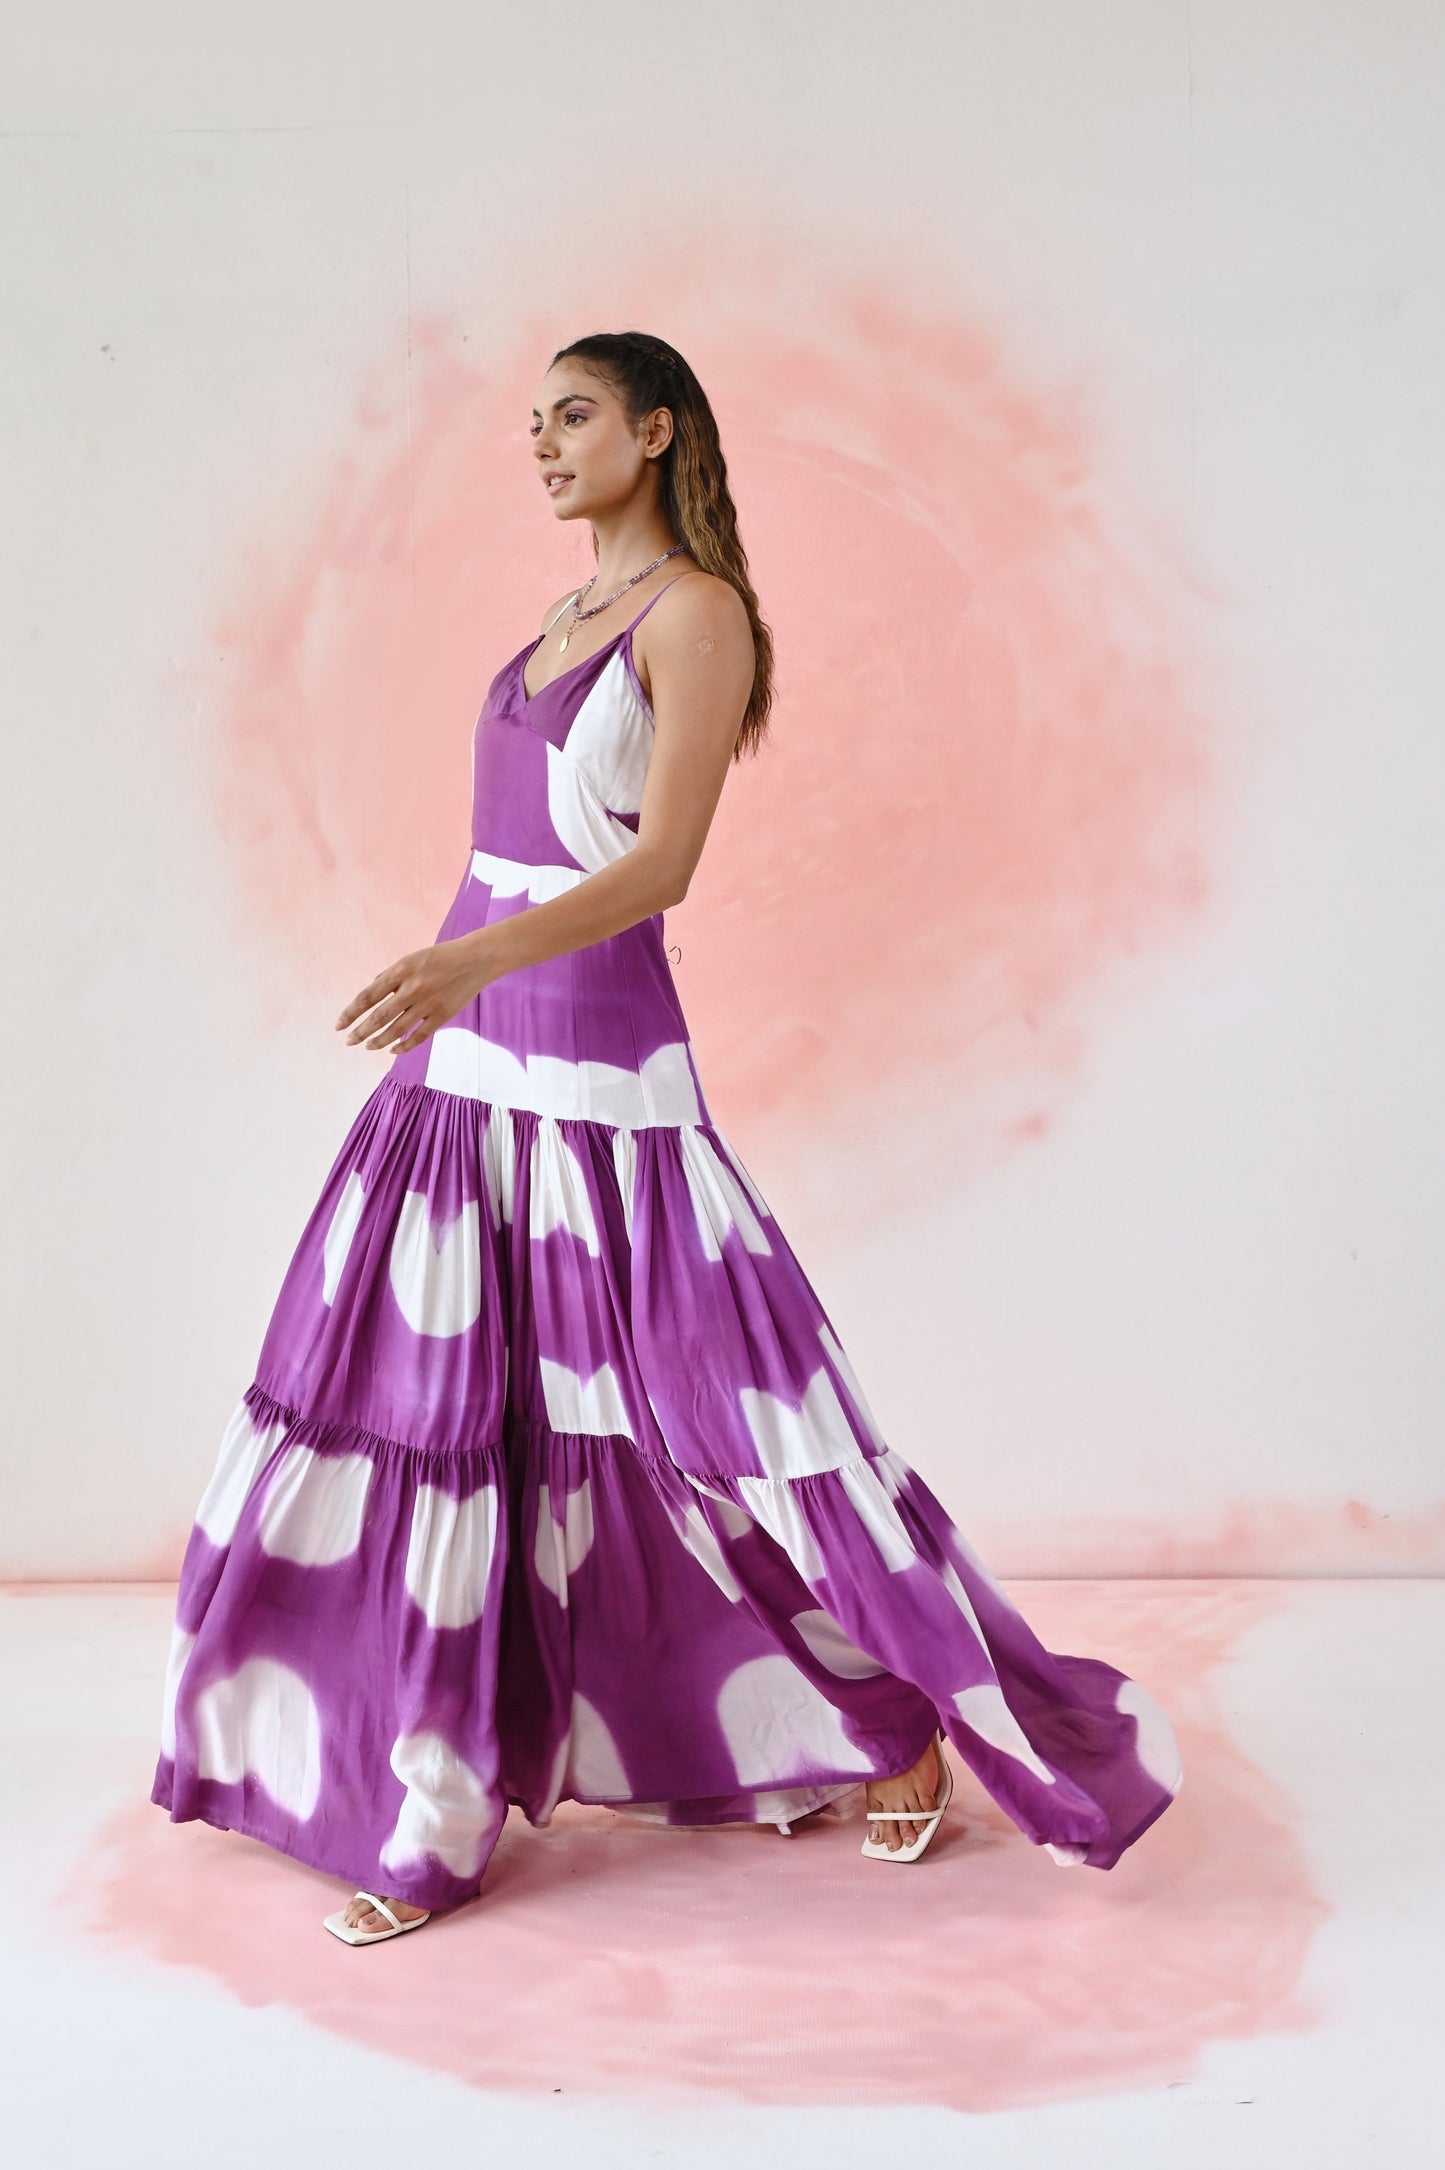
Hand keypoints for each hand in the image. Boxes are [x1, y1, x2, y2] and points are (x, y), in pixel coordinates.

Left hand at [335, 930, 498, 1056]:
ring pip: (396, 1030)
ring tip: (368, 1046)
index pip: (367, 996)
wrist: (476, 958)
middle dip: (360, 1032)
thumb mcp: (411, 958)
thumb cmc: (441, 957)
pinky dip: (403, 1045)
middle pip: (378, 1017)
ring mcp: (428, 1003)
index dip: (350, 1013)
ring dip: (378, 1041)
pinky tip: (392, 1050)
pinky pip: (419, 1036)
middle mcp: (412, 988)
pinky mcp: (442, 1015)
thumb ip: (391, 975)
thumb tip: (371, 991)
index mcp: (400, 970)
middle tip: (348, 1042)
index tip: (338, 1026)